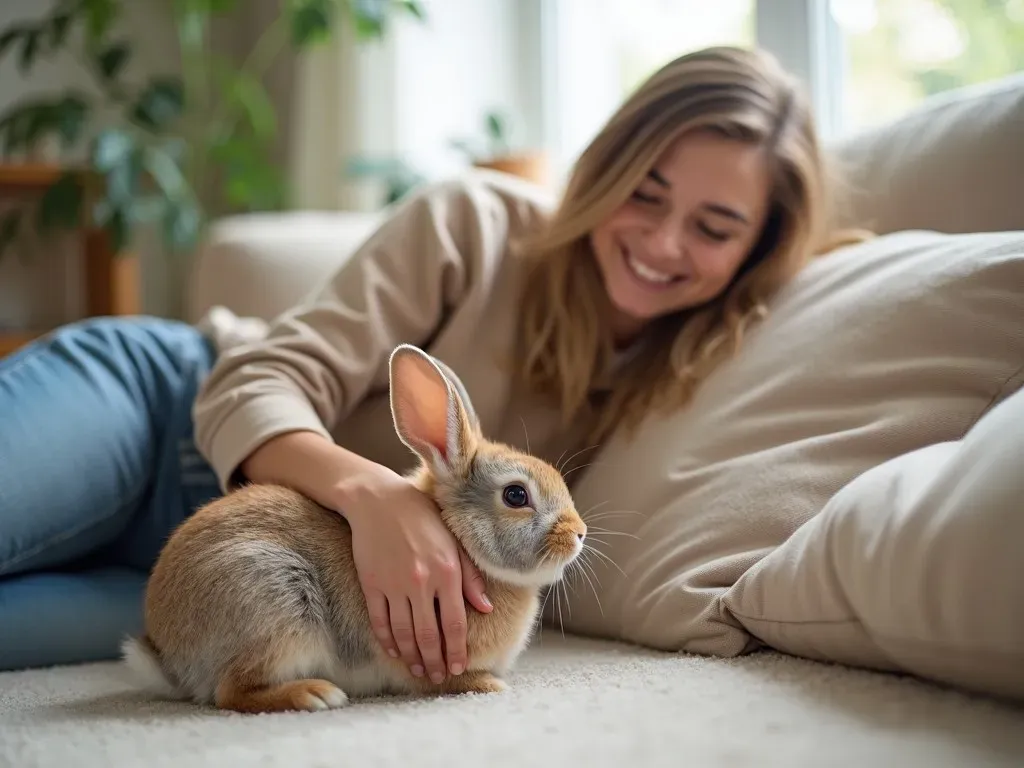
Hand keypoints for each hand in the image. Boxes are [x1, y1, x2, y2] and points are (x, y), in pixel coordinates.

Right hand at [339, 465, 492, 682]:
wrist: (378, 501)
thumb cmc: (423, 518)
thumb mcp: (454, 541)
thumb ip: (470, 577)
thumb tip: (486, 608)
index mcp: (447, 571)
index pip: (454, 623)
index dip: (457, 650)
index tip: (458, 667)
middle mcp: (421, 582)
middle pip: (428, 634)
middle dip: (435, 661)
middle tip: (438, 677)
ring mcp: (393, 585)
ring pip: (404, 633)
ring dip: (412, 656)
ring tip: (419, 670)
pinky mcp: (371, 584)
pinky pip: (380, 621)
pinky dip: (388, 640)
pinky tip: (395, 651)